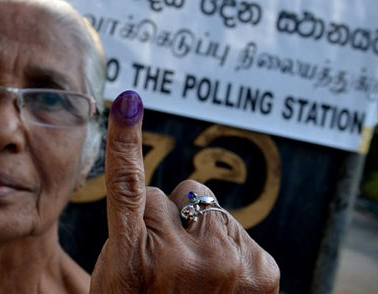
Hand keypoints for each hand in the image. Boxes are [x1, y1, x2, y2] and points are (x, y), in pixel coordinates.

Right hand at [90, 90, 279, 292]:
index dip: (126, 140)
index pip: (127, 186)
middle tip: (164, 263)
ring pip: (205, 206)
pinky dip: (225, 246)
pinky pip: (234, 226)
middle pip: (169, 194)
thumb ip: (131, 230)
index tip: (131, 101)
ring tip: (194, 275)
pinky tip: (219, 279)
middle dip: (164, 220)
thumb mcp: (116, 277)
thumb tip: (172, 189)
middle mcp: (181, 260)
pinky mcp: (262, 270)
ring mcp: (227, 265)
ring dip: (196, 231)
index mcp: (132, 263)